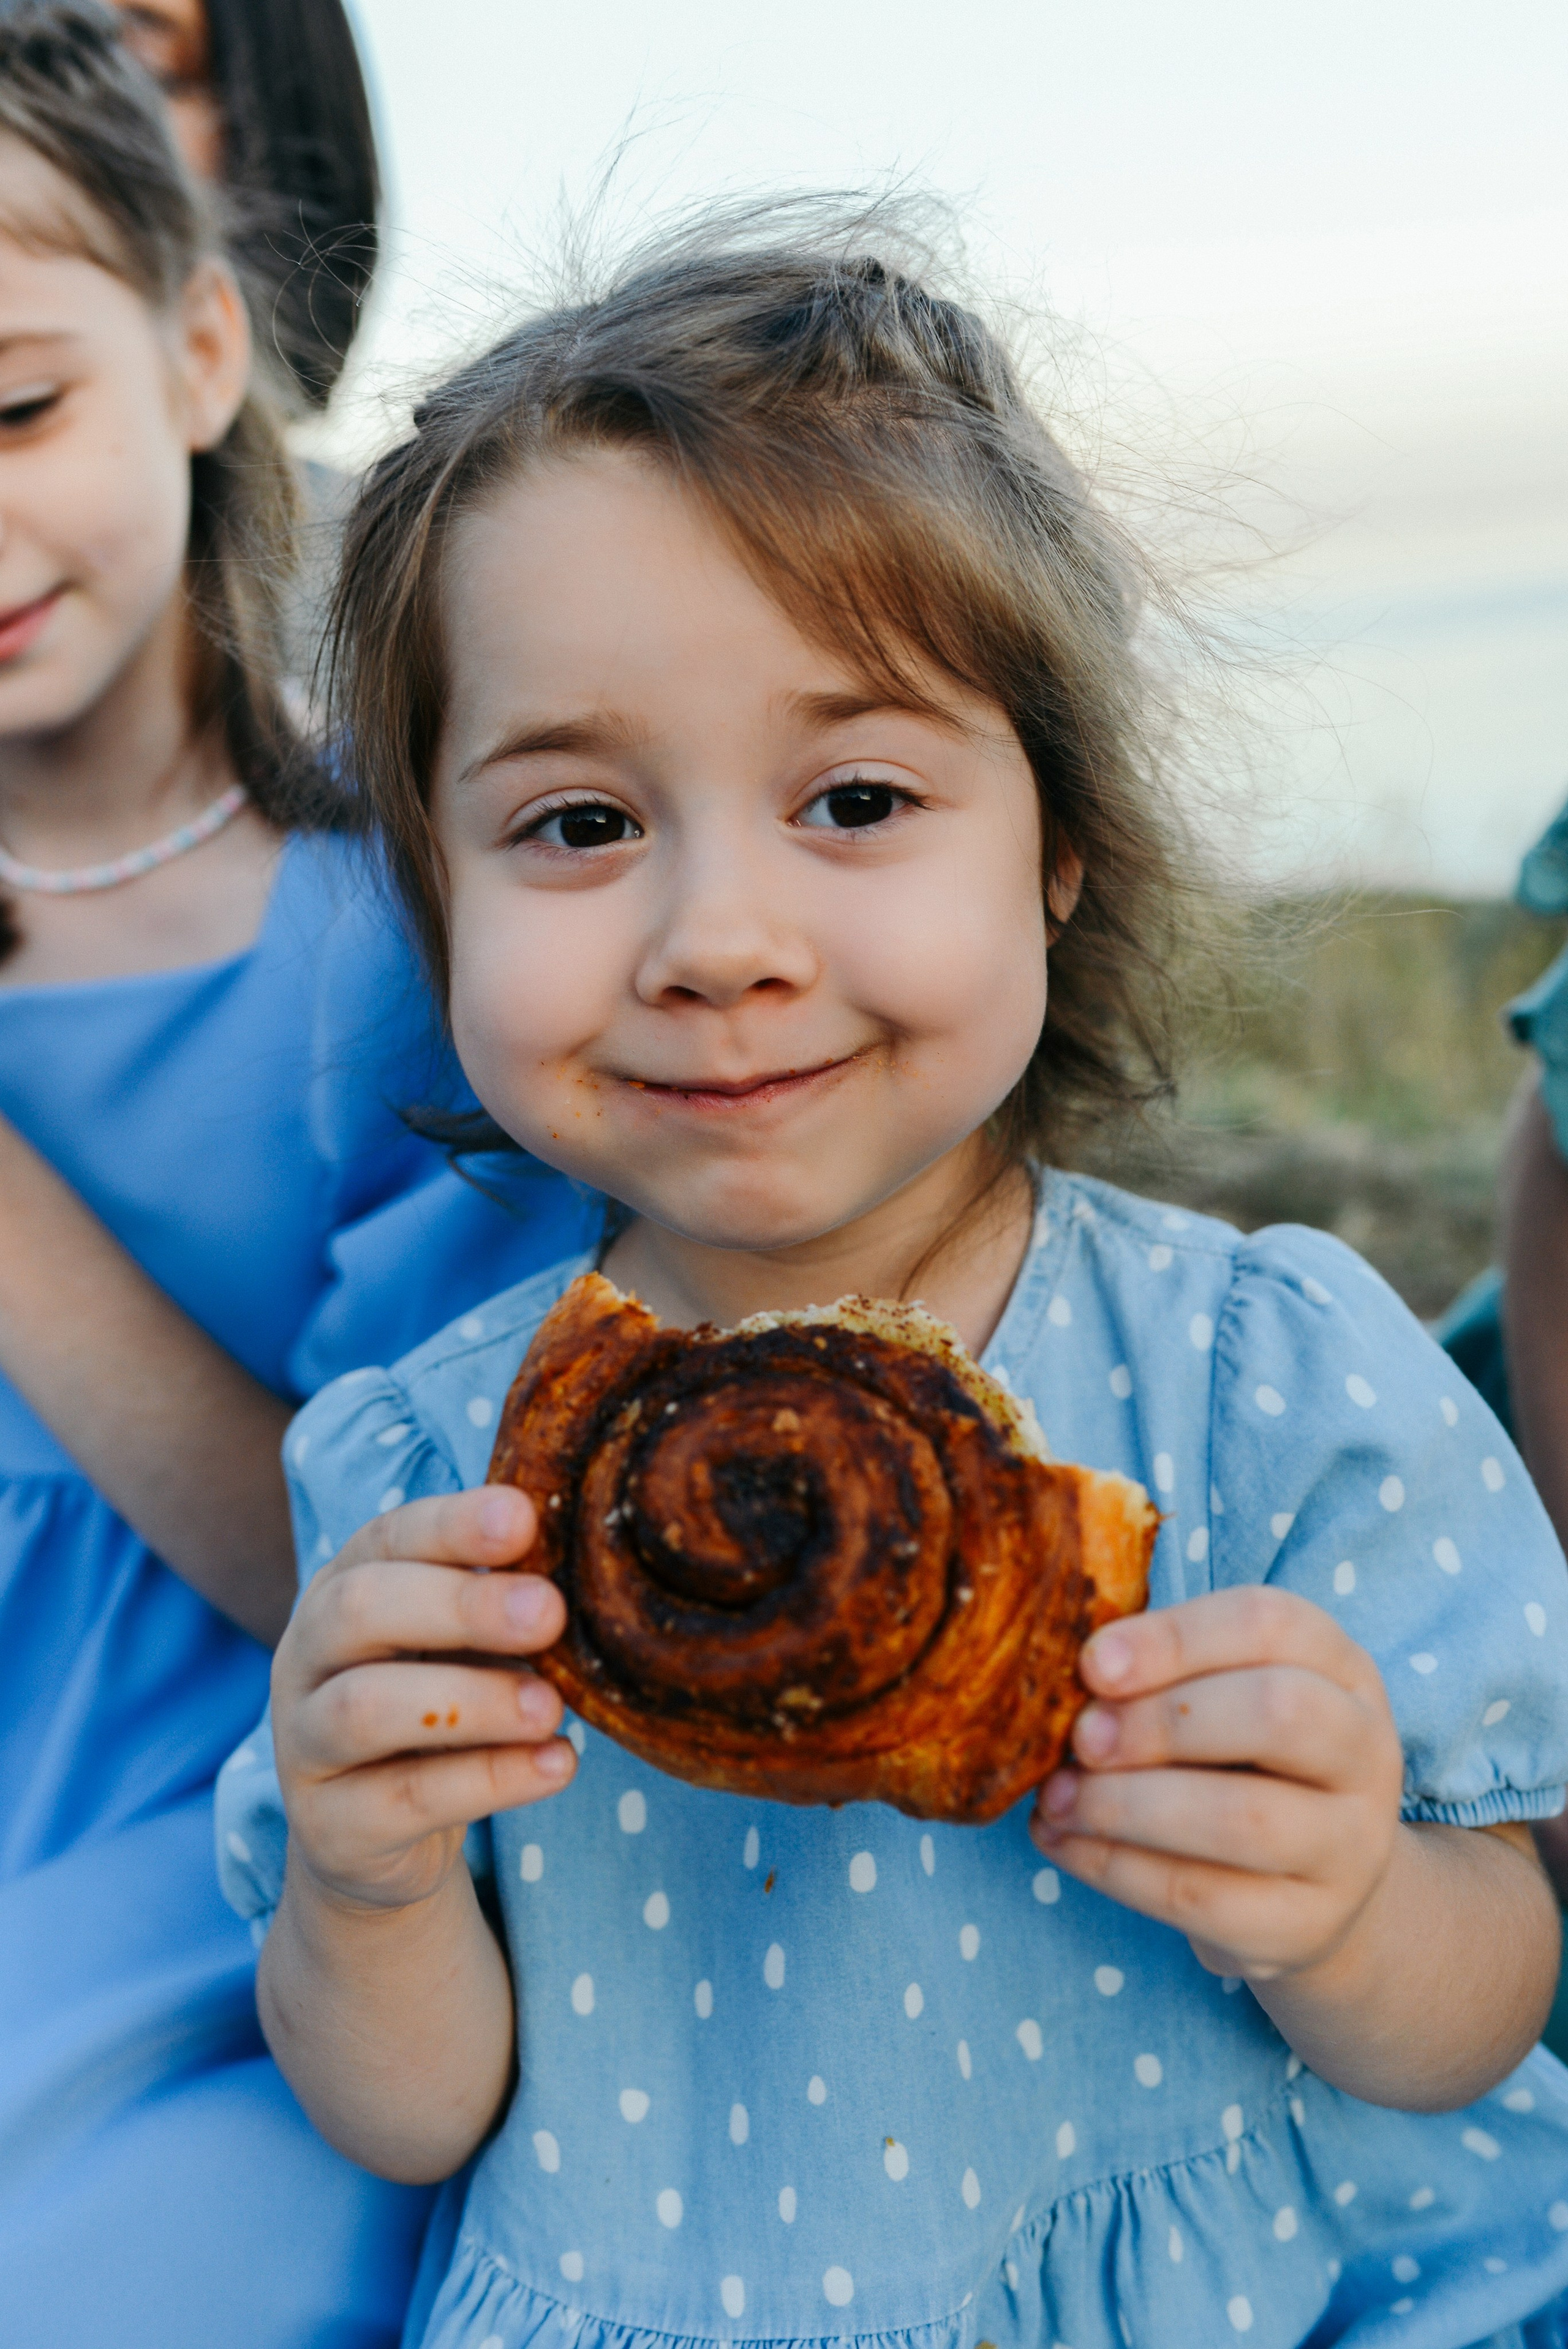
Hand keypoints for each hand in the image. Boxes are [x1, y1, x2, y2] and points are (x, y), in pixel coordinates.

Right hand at [271, 1486, 575, 1914]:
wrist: (373, 1835)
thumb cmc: (437, 1705)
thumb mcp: (464, 1644)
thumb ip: (503, 1603)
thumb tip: (585, 1567)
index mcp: (342, 1587)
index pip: (387, 1538)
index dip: (452, 1524)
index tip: (523, 1517)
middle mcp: (305, 1656)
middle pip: (358, 1610)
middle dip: (459, 1605)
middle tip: (550, 1612)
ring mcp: (303, 1744)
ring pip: (365, 1709)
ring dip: (471, 1702)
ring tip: (550, 1707)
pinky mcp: (329, 1826)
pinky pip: (404, 1799)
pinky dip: (489, 1780)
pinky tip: (556, 1764)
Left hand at [1031, 1587, 1403, 1982]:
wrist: (1306, 1885)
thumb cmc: (1238, 1760)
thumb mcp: (1220, 1694)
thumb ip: (1160, 1672)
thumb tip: (1067, 1677)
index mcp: (1341, 1667)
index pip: (1270, 1623)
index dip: (1174, 1638)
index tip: (1092, 1664)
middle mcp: (1366, 1751)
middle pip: (1277, 1712)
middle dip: (1161, 1722)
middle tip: (1080, 1738)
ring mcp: (1349, 1846)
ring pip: (1243, 1819)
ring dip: (1127, 1805)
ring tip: (1057, 1797)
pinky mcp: (1307, 1925)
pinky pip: (1202, 1896)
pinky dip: (1114, 1866)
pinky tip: (1061, 1840)